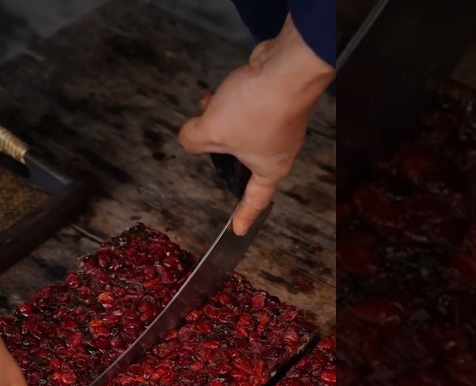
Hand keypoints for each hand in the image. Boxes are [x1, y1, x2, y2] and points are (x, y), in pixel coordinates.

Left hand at [178, 14, 333, 234]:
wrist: (287, 66)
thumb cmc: (255, 109)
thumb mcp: (212, 131)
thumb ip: (193, 140)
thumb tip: (188, 137)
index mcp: (269, 168)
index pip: (255, 199)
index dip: (244, 216)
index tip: (238, 230)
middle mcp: (280, 149)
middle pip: (244, 159)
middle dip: (221, 149)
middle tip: (205, 139)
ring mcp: (282, 122)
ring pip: (244, 129)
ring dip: (223, 119)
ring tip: (207, 106)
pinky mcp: (278, 98)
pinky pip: (251, 108)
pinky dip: (234, 103)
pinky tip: (219, 92)